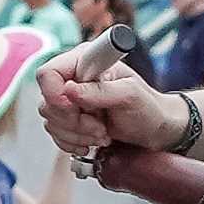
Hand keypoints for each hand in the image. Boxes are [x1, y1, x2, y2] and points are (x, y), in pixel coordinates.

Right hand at [37, 50, 184, 159]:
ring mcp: (70, 99)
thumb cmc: (148, 108)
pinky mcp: (70, 118)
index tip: (77, 110)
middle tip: (100, 126)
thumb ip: (100, 91)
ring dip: (77, 134)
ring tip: (102, 133)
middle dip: (74, 122)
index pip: (48, 73)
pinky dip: (73, 142)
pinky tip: (93, 140)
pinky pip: (55, 134)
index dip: (56, 96)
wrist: (155, 129)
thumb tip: (69, 90)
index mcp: (85, 61)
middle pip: (48, 102)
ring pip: (51, 121)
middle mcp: (74, 77)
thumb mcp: (129, 95)